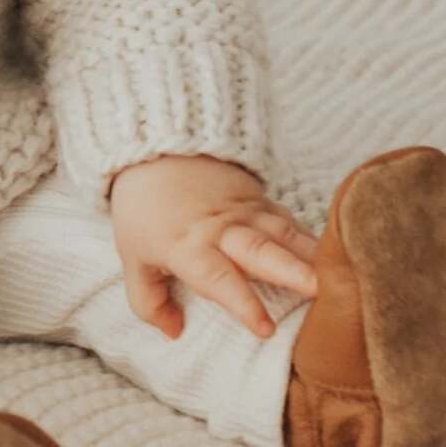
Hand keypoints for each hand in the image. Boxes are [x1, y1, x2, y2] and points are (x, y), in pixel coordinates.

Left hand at [107, 153, 319, 340]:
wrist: (155, 147)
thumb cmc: (143, 209)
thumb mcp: (132, 256)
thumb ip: (148, 301)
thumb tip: (174, 332)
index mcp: (188, 247)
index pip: (218, 277)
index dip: (242, 303)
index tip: (265, 329)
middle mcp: (222, 230)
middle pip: (261, 251)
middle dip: (293, 272)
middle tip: (323, 292)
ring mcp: (245, 211)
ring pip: (285, 233)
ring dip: (314, 256)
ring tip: (347, 278)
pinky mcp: (260, 199)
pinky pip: (291, 221)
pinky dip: (314, 240)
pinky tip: (339, 257)